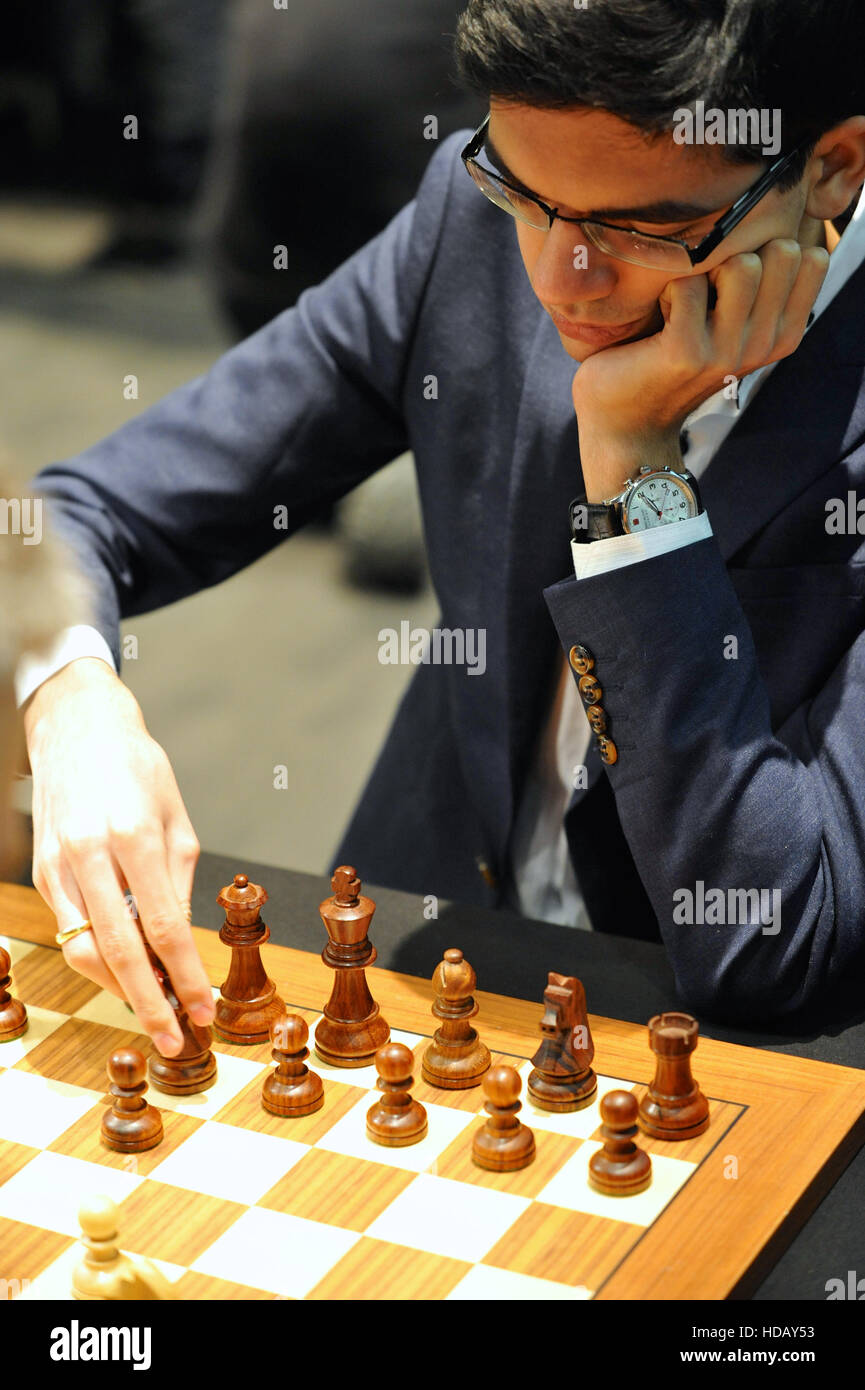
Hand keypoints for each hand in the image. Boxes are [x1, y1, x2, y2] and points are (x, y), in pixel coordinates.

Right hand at [24, 657, 213, 1054]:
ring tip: (154, 1008)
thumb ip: (178, 883)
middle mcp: (90, 853)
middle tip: (175, 1038)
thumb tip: (180, 945)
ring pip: (84, 949)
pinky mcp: (40, 870)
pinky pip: (70, 929)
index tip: (206, 1011)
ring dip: (119, 988)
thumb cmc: (138, 769)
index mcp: (135, 835)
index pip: (163, 927)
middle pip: (118, 951)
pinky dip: (97, 958)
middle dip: (149, 1003)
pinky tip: (124, 971)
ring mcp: (58, 864)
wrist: (76, 726)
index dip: (186, 976)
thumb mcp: (177, 819)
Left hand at [572, 238, 830, 499]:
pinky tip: (657, 319)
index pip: (811, 258)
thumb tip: (770, 228)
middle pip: (780, 251)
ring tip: (682, 302)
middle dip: (740, 253)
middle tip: (705, 287)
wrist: (628, 426)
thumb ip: (758, 289)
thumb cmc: (675, 362)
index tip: (736, 279)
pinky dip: (664, 290)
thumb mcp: (732, 328)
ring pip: (742, 265)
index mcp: (783, 335)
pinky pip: (686, 283)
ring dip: (705, 270)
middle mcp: (763, 345)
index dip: (770, 249)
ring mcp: (727, 352)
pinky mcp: (686, 353)